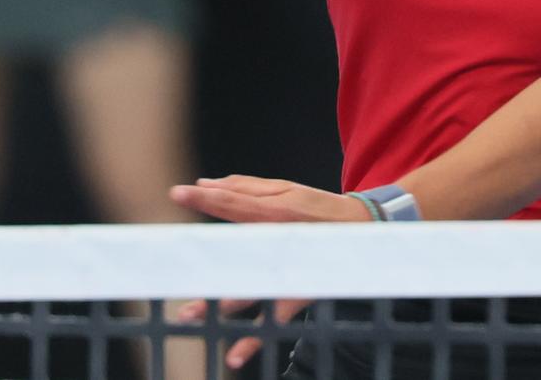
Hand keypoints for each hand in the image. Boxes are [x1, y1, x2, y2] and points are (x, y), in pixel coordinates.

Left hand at [169, 175, 370, 367]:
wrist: (366, 231)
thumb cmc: (319, 208)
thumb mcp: (286, 188)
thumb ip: (245, 187)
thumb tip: (205, 182)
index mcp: (277, 211)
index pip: (235, 204)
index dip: (205, 199)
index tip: (178, 193)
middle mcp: (281, 242)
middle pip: (238, 251)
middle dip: (206, 258)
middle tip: (174, 266)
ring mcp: (290, 272)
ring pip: (251, 292)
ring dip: (219, 306)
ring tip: (191, 316)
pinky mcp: (299, 296)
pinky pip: (273, 320)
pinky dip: (254, 340)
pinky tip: (235, 356)